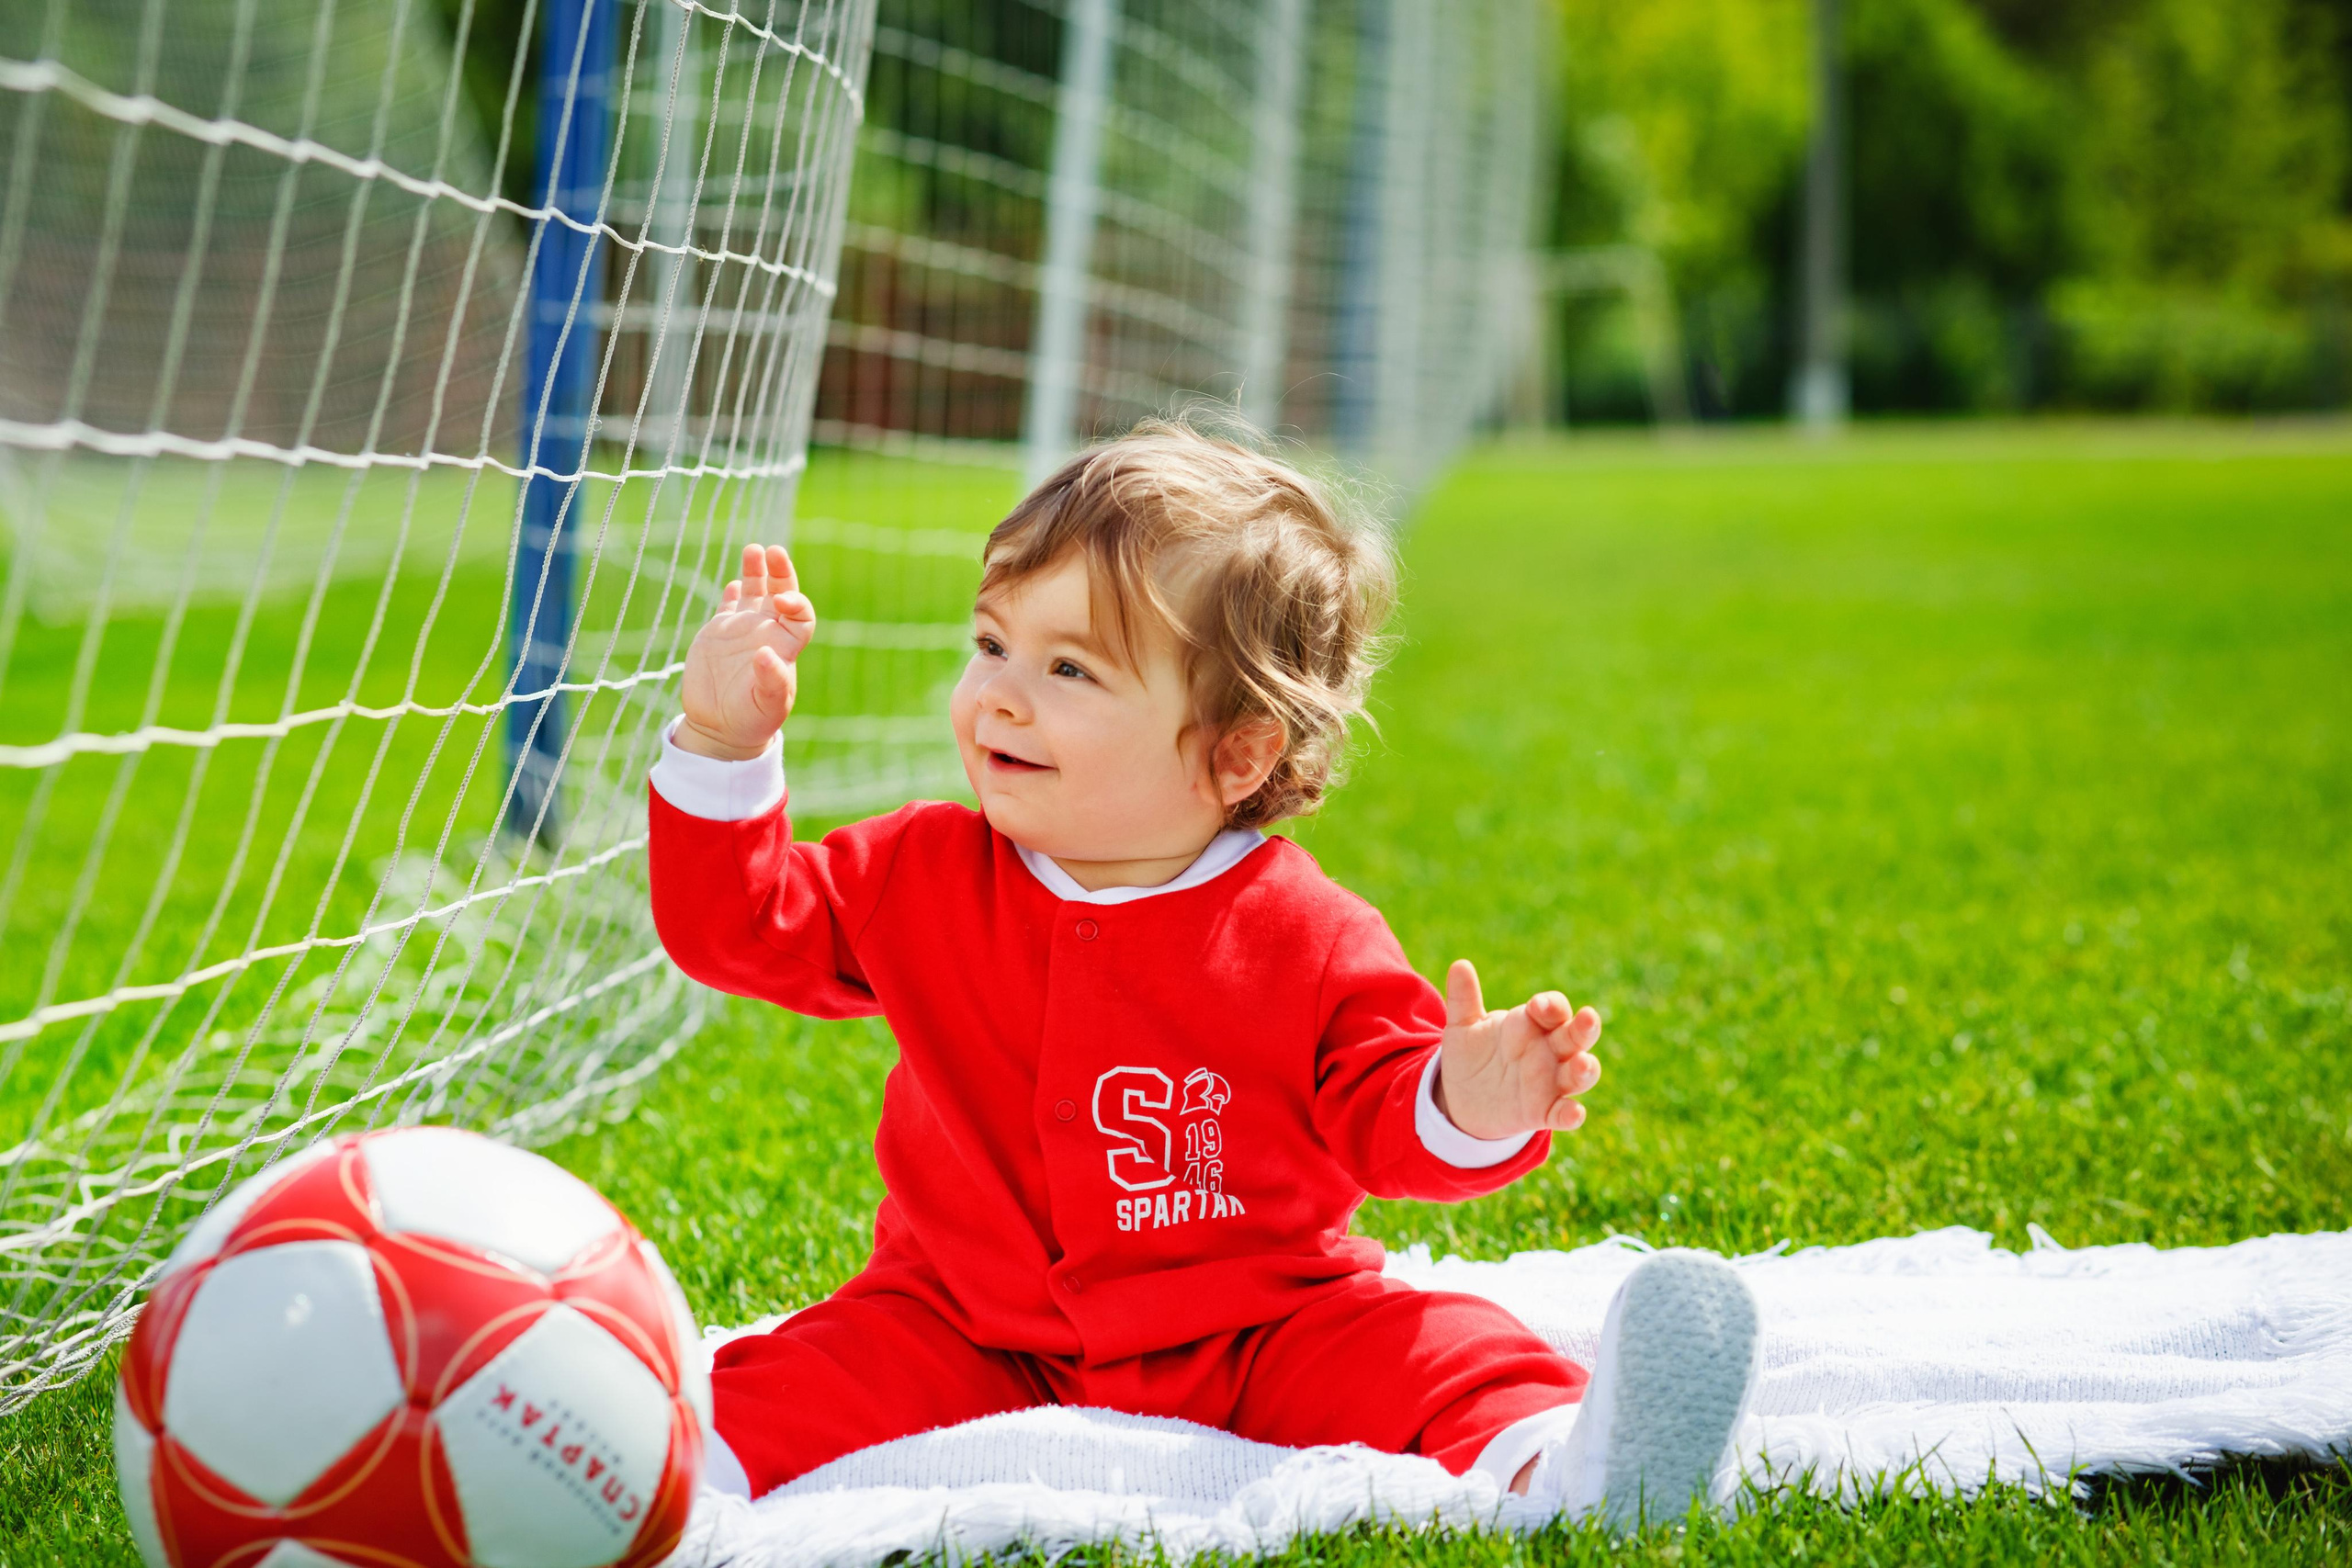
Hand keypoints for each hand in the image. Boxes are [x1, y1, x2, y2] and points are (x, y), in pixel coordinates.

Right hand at [676, 543, 816, 759]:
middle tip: (775, 551)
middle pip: (781, 592)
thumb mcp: (767, 704)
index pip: (800, 614)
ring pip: (755, 591)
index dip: (797, 602)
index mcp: (785, 645)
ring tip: (754, 550)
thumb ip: (771, 680)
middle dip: (781, 572)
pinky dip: (733, 593)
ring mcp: (743, 629)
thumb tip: (765, 653)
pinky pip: (729, 605)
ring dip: (756, 571)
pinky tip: (736, 583)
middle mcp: (767, 631)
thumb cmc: (753, 720)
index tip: (783, 601)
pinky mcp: (718, 633)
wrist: (721, 727)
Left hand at [1433, 959, 1602, 1139]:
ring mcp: (1550, 1082)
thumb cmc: (1472, 1055)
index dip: (1551, 1005)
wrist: (1462, 1098)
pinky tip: (1574, 1113)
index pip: (1553, 1009)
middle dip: (1585, 1027)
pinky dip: (1571, 1114)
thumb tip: (1459, 964)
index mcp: (1531, 1024)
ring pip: (1579, 1073)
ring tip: (1583, 1064)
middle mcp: (1548, 1051)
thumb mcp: (1463, 1027)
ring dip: (1586, 1069)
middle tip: (1588, 1017)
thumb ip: (1463, 999)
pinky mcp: (1542, 1111)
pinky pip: (1562, 1113)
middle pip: (1576, 1036)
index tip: (1537, 1005)